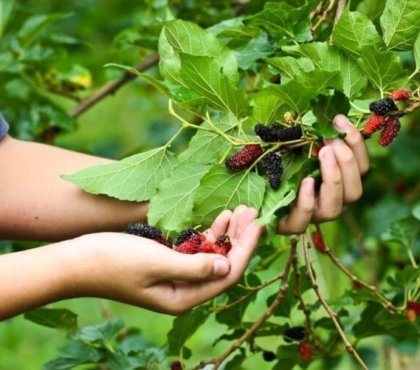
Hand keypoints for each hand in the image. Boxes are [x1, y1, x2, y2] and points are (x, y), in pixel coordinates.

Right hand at [69, 205, 263, 314]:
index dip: (246, 249)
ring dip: (226, 233)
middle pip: (223, 263)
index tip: (259, 223)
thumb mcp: (156, 262)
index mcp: (184, 297)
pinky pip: (196, 249)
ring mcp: (175, 276)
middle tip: (252, 211)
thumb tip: (228, 266)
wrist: (77, 260)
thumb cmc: (113, 261)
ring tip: (240, 210)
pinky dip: (208, 234)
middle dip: (240, 238)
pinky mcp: (167, 262)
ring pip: (212, 254)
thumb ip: (194, 266)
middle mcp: (184, 290)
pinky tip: (219, 219)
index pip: (227, 273)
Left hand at [278, 115, 368, 233]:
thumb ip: (309, 134)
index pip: (359, 168)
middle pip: (354, 191)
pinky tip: (305, 181)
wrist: (244, 188)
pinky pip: (302, 221)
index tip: (340, 120)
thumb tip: (326, 111)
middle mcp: (328, 201)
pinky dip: (307, 201)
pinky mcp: (287, 225)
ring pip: (335, 209)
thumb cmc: (272, 160)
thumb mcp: (291, 143)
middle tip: (330, 141)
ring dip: (333, 179)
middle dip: (347, 163)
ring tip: (323, 153)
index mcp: (336, 182)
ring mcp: (310, 216)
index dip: (356, 145)